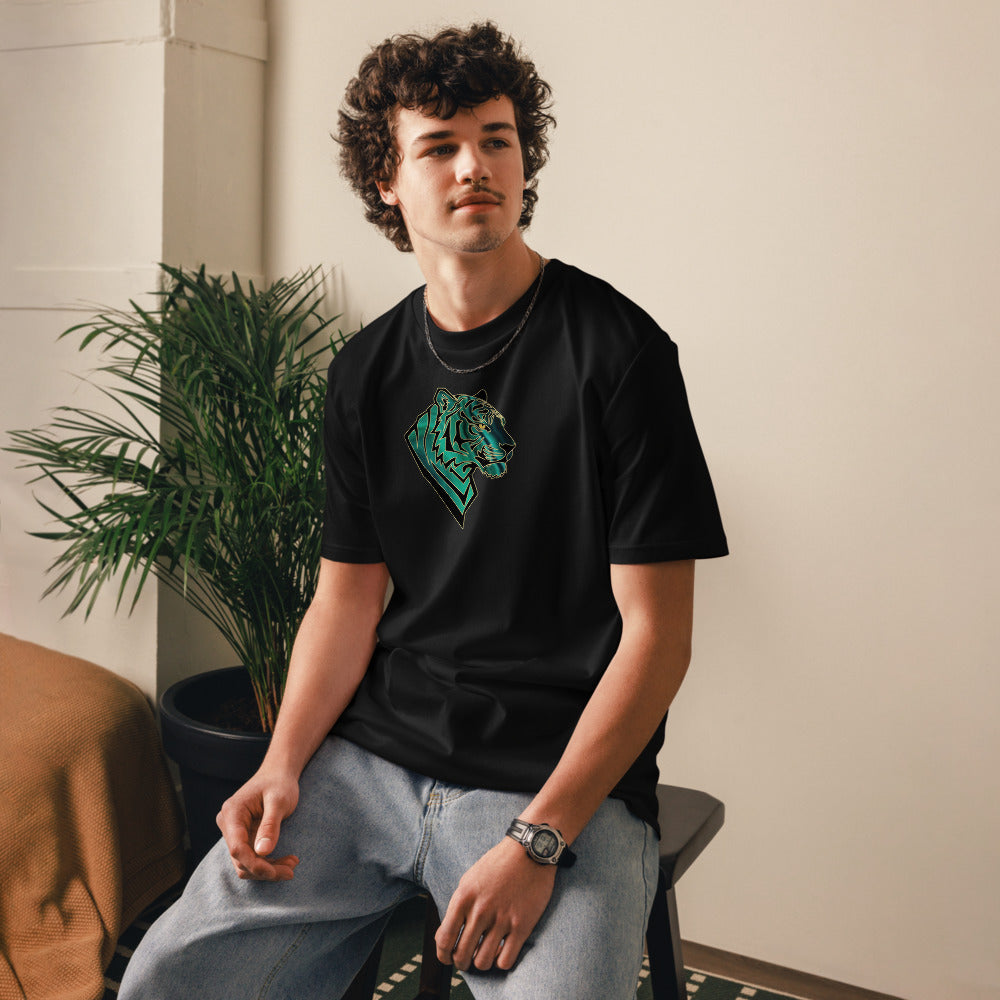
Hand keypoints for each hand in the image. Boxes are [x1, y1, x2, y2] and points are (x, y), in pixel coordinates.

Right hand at [216, 768, 300, 880]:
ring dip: (268, 869)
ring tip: (292, 865)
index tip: (276, 872)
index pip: (237, 848)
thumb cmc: (279, 783)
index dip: (255, 864)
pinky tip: (286, 861)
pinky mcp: (243, 837)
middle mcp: (228, 824)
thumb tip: (262, 853)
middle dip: (265, 869)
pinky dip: (268, 863)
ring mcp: (234, 832)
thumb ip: (270, 825)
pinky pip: (251, 858)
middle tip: (292, 869)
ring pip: (245, 863)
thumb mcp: (279, 801)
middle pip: (240, 859)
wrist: (278, 774)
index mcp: (232, 813)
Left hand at [435, 837, 557, 971]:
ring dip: (480, 963)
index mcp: (464, 897)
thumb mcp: (470, 879)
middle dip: (460, 963)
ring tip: (484, 955)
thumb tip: (446, 935)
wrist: (530, 850)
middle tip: (465, 960)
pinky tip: (502, 951)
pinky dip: (501, 962)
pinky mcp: (522, 926)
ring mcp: (502, 919)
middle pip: (462, 955)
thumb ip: (458, 906)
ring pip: (482, 962)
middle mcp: (481, 910)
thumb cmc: (498, 864)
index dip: (443, 955)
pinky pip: (505, 961)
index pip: (444, 939)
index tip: (446, 958)